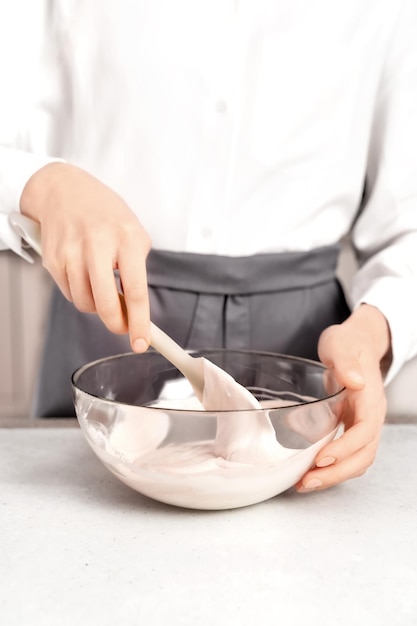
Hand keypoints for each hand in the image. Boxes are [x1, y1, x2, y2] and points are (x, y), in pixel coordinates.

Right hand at [20, 162, 150, 350]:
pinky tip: (85, 276)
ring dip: (97, 306)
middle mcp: (98, 245)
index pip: (135, 290)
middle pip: (105, 303)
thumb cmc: (105, 214)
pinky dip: (80, 293)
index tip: (141, 342)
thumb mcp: (133, 232)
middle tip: (122, 326)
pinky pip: (69, 293)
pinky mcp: (53, 258)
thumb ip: (136, 269)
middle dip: (116, 324)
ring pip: (85, 303)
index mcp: (126, 238)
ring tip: (103, 288)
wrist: (64, 190)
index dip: (139, 322)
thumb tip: (134, 310)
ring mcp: (72, 252)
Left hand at [296, 304, 390, 492]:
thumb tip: (355, 381)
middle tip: (307, 482)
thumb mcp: (341, 344)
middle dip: (337, 472)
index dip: (346, 448)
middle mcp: (370, 415)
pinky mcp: (352, 428)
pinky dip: (331, 469)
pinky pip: (348, 456)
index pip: (366, 430)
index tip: (321, 459)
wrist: (356, 344)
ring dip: (333, 476)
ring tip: (304, 484)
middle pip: (363, 454)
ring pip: (357, 460)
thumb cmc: (347, 343)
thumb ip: (346, 360)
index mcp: (370, 397)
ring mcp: (363, 424)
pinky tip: (309, 472)